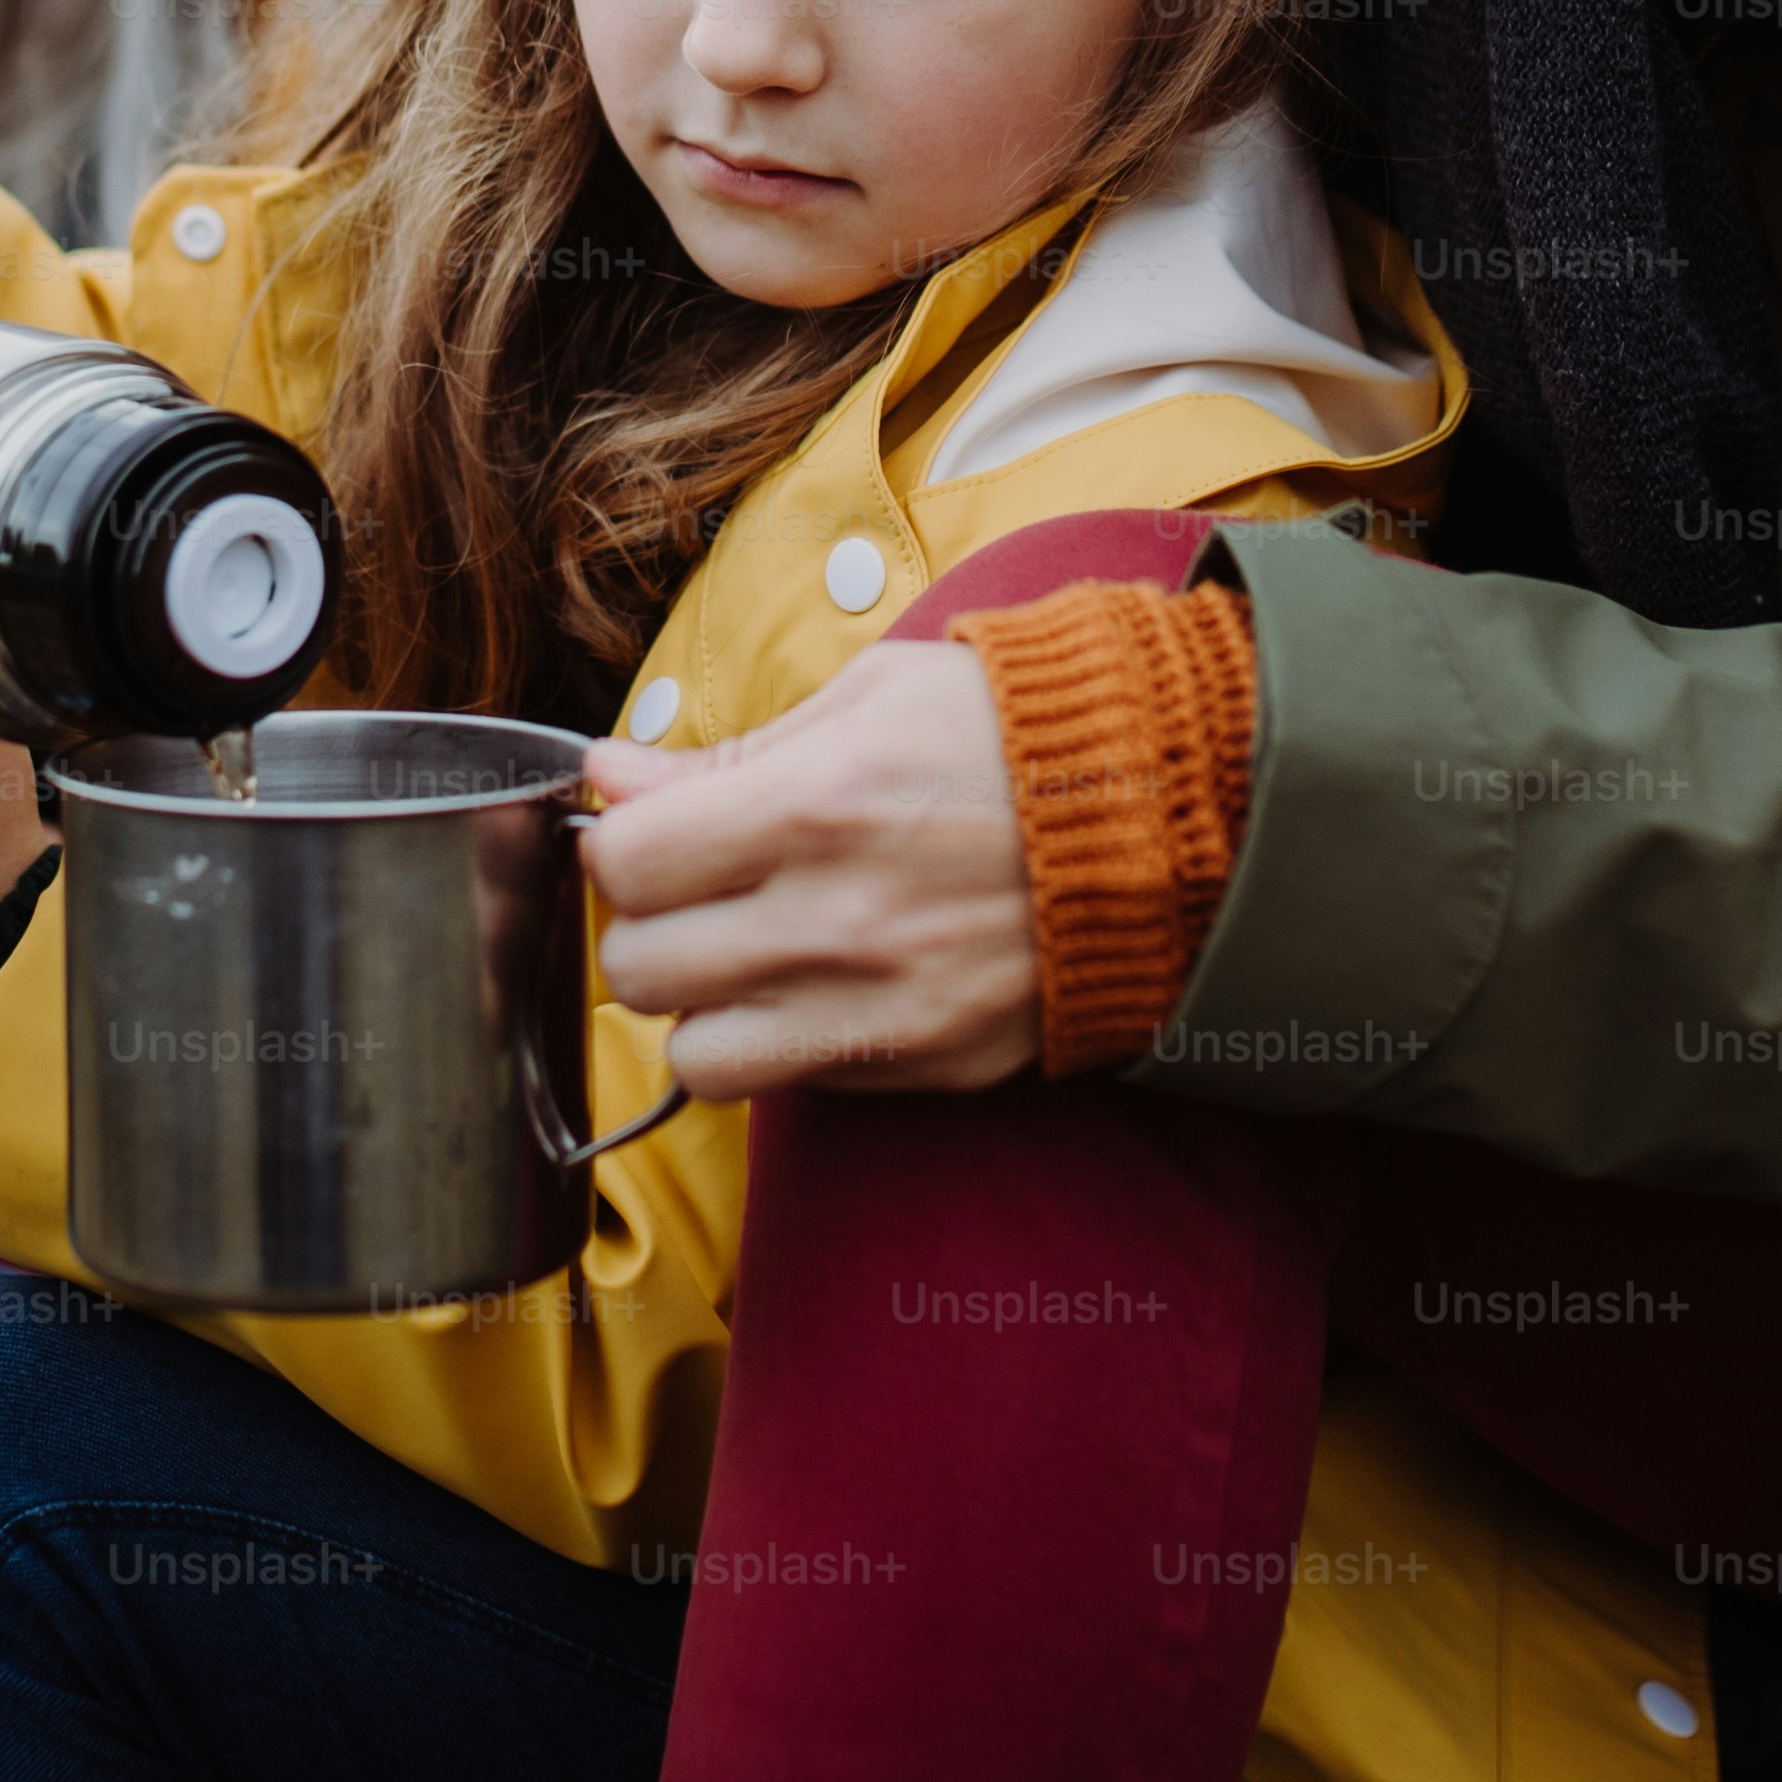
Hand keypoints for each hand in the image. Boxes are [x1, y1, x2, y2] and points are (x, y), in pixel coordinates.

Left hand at [578, 639, 1039, 1097]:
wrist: (1172, 814)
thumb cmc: (1013, 730)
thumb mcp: (870, 698)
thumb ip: (728, 754)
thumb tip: (609, 777)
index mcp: (818, 804)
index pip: (625, 865)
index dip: (619, 843)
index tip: (651, 826)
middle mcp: (842, 921)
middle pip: (641, 971)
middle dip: (649, 925)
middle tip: (697, 889)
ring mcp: (888, 1008)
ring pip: (697, 1058)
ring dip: (703, 1007)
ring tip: (749, 950)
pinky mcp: (930, 1065)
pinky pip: (794, 1084)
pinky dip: (783, 1041)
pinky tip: (827, 978)